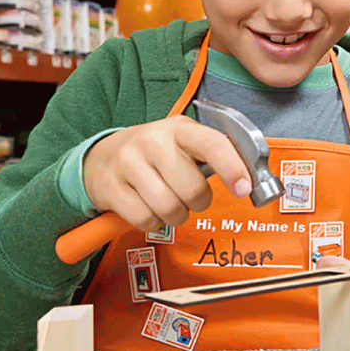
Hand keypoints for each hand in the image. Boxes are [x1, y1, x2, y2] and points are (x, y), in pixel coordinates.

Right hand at [82, 114, 252, 232]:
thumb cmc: (155, 154)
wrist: (100, 158)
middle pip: (192, 188)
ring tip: (170, 202)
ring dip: (177, 215)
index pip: (213, 144)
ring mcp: (128, 164)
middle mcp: (152, 141)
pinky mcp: (110, 188)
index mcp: (179, 127)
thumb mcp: (183, 143)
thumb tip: (248, 179)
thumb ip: (213, 155)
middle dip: (200, 202)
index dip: (233, 168)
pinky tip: (149, 208)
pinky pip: (146, 220)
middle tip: (192, 197)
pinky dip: (154, 223)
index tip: (244, 188)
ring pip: (170, 208)